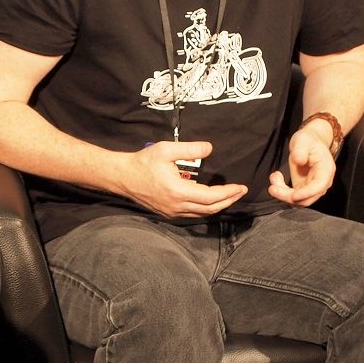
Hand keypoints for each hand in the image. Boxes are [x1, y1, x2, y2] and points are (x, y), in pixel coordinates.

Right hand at [120, 141, 247, 217]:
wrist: (123, 177)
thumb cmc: (143, 162)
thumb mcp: (167, 150)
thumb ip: (190, 149)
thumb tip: (210, 148)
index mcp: (178, 191)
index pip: (211, 197)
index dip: (228, 193)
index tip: (240, 187)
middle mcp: (177, 206)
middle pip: (210, 208)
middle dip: (228, 200)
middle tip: (240, 192)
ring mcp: (172, 212)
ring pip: (202, 213)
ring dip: (218, 206)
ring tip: (230, 196)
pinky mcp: (168, 213)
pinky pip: (192, 214)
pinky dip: (205, 208)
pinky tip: (211, 201)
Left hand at [268, 122, 335, 206]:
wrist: (310, 142)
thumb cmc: (308, 141)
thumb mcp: (303, 141)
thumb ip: (300, 150)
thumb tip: (299, 160)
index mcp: (326, 170)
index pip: (318, 187)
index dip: (305, 193)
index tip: (292, 195)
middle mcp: (321, 183)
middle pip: (307, 199)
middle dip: (288, 196)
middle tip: (272, 188)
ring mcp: (312, 188)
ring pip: (298, 201)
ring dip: (282, 194)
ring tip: (274, 177)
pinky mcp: (303, 189)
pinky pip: (292, 196)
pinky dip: (282, 191)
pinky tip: (276, 178)